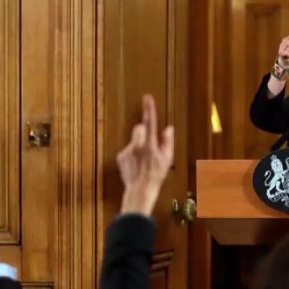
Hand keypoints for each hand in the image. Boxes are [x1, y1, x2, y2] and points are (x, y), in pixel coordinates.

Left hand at [117, 94, 173, 215]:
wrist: (140, 190)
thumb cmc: (156, 175)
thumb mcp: (167, 159)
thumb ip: (167, 141)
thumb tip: (168, 129)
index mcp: (150, 145)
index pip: (150, 122)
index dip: (149, 109)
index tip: (147, 97)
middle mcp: (137, 145)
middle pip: (139, 129)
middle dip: (144, 132)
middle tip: (150, 145)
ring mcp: (127, 150)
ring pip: (134, 140)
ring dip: (138, 145)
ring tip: (143, 159)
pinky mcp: (121, 156)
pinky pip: (127, 150)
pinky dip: (132, 155)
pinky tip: (136, 165)